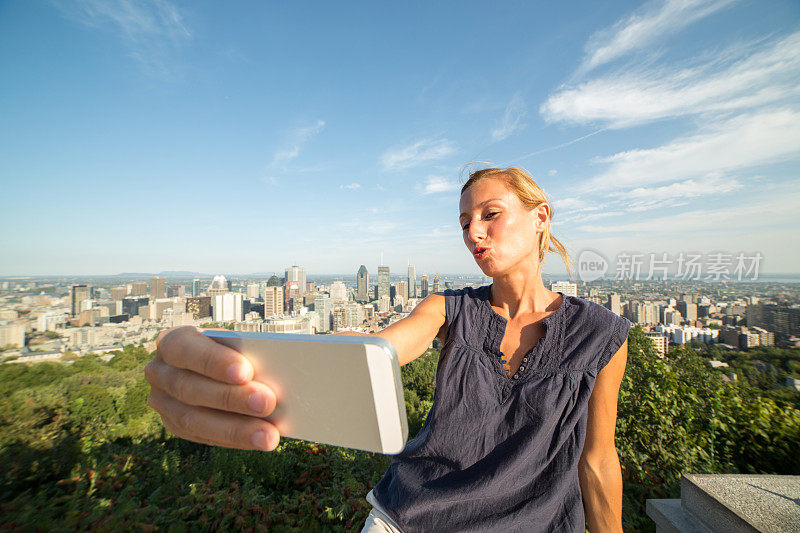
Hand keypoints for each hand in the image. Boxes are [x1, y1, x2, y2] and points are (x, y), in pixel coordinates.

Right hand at [145, 326, 279, 450]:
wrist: (210, 365)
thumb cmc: (226, 349)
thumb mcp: (231, 344)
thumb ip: (244, 355)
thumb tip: (274, 374)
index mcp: (171, 341)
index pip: (186, 349)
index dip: (214, 361)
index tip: (246, 372)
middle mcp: (159, 372)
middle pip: (190, 388)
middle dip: (231, 398)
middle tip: (268, 403)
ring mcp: (162, 402)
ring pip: (193, 420)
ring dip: (235, 429)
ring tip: (269, 435)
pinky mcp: (174, 425)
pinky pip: (203, 437)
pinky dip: (234, 440)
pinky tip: (258, 440)